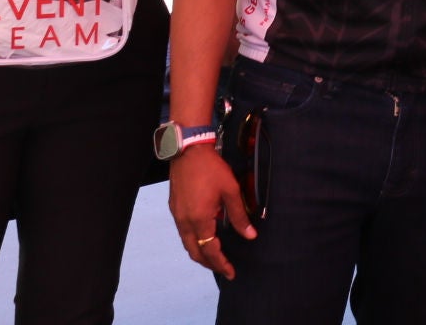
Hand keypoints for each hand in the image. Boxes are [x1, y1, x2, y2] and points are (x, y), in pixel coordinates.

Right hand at [170, 145, 252, 279]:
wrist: (188, 152)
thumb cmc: (212, 169)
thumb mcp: (231, 191)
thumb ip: (239, 215)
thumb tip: (250, 235)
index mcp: (200, 219)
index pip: (210, 250)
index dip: (221, 263)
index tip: (231, 272)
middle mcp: (185, 222)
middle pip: (195, 252)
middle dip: (209, 263)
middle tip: (224, 268)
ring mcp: (177, 215)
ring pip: (187, 243)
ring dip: (200, 252)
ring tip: (216, 256)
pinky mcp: (175, 208)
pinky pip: (183, 232)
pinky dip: (194, 240)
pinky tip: (205, 236)